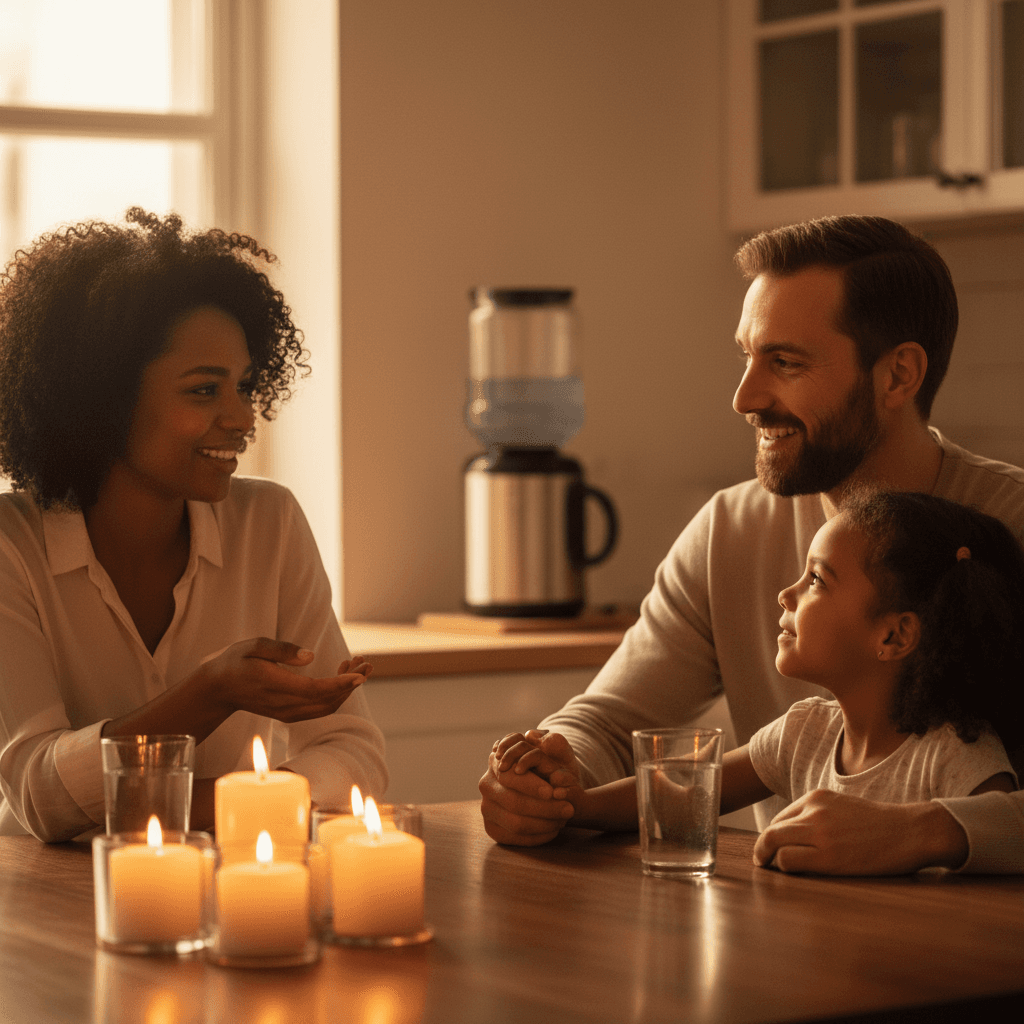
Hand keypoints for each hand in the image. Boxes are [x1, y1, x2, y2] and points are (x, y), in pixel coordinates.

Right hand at [200, 638, 367, 723]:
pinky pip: (320, 707)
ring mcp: (288, 713)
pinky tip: (342, 673)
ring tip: (358, 664)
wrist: (218, 689)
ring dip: (347, 688)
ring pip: (327, 706)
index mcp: (275, 686)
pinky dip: (336, 693)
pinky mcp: (291, 714)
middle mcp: (284, 705)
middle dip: (352, 683)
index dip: (341, 684)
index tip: (361, 674)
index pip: (315, 690)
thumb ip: (282, 650)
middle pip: (327, 700)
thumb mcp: (253, 646)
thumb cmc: (236, 661)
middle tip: (367, 661)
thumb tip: (311, 656)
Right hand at [479, 731, 576, 845]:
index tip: (552, 791)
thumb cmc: (551, 768)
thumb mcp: (558, 753)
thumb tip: (546, 741)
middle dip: (543, 808)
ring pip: (515, 823)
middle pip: (512, 801)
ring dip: (544, 824)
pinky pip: (514, 838)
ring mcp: (487, 807)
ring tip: (564, 819)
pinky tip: (554, 830)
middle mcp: (486, 783)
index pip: (509, 776)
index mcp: (497, 760)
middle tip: (568, 809)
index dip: (530, 785)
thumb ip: (555, 745)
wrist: (548, 788)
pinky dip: (537, 837)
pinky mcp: (492, 828)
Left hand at [753, 789, 968, 874]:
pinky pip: (789, 861)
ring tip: (774, 870)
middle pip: (772, 831)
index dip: (773, 837)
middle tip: (761, 862)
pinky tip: (793, 874)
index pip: (781, 818)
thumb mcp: (842, 808)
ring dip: (769, 859)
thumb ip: (817, 816)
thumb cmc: (879, 825)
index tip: (772, 850)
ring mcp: (820, 832)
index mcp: (816, 797)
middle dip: (763, 849)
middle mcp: (813, 811)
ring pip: (774, 844)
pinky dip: (784, 868)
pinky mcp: (828, 856)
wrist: (910, 831)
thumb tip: (792, 836)